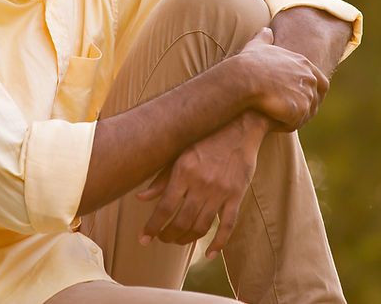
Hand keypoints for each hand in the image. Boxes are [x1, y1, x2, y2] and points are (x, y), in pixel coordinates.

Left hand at [136, 113, 267, 255]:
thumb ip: (161, 178)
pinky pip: (228, 225)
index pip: (164, 207)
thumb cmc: (205, 138)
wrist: (240, 127)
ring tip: (177, 241)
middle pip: (182, 221)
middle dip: (168, 235)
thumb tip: (140, 198)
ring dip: (187, 239)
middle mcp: (201, 183)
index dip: (152, 226)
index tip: (144, 239)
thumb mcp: (179, 152)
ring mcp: (221, 191)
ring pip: (202, 226)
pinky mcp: (237, 195)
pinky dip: (218, 243)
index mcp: (184, 171)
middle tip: (161, 239)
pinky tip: (209, 253)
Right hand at [234, 28, 328, 129]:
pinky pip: (296, 123)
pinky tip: (273, 123)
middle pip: (316, 98)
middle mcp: (309, 78)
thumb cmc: (248, 63)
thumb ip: (264, 38)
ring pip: (306, 113)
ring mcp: (306, 94)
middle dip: (306, 106)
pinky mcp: (300, 110)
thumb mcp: (257, 46)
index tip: (301, 98)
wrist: (244, 79)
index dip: (312, 92)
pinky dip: (286, 125)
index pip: (320, 81)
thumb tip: (265, 30)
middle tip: (290, 112)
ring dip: (295, 117)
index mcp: (303, 64)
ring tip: (279, 119)